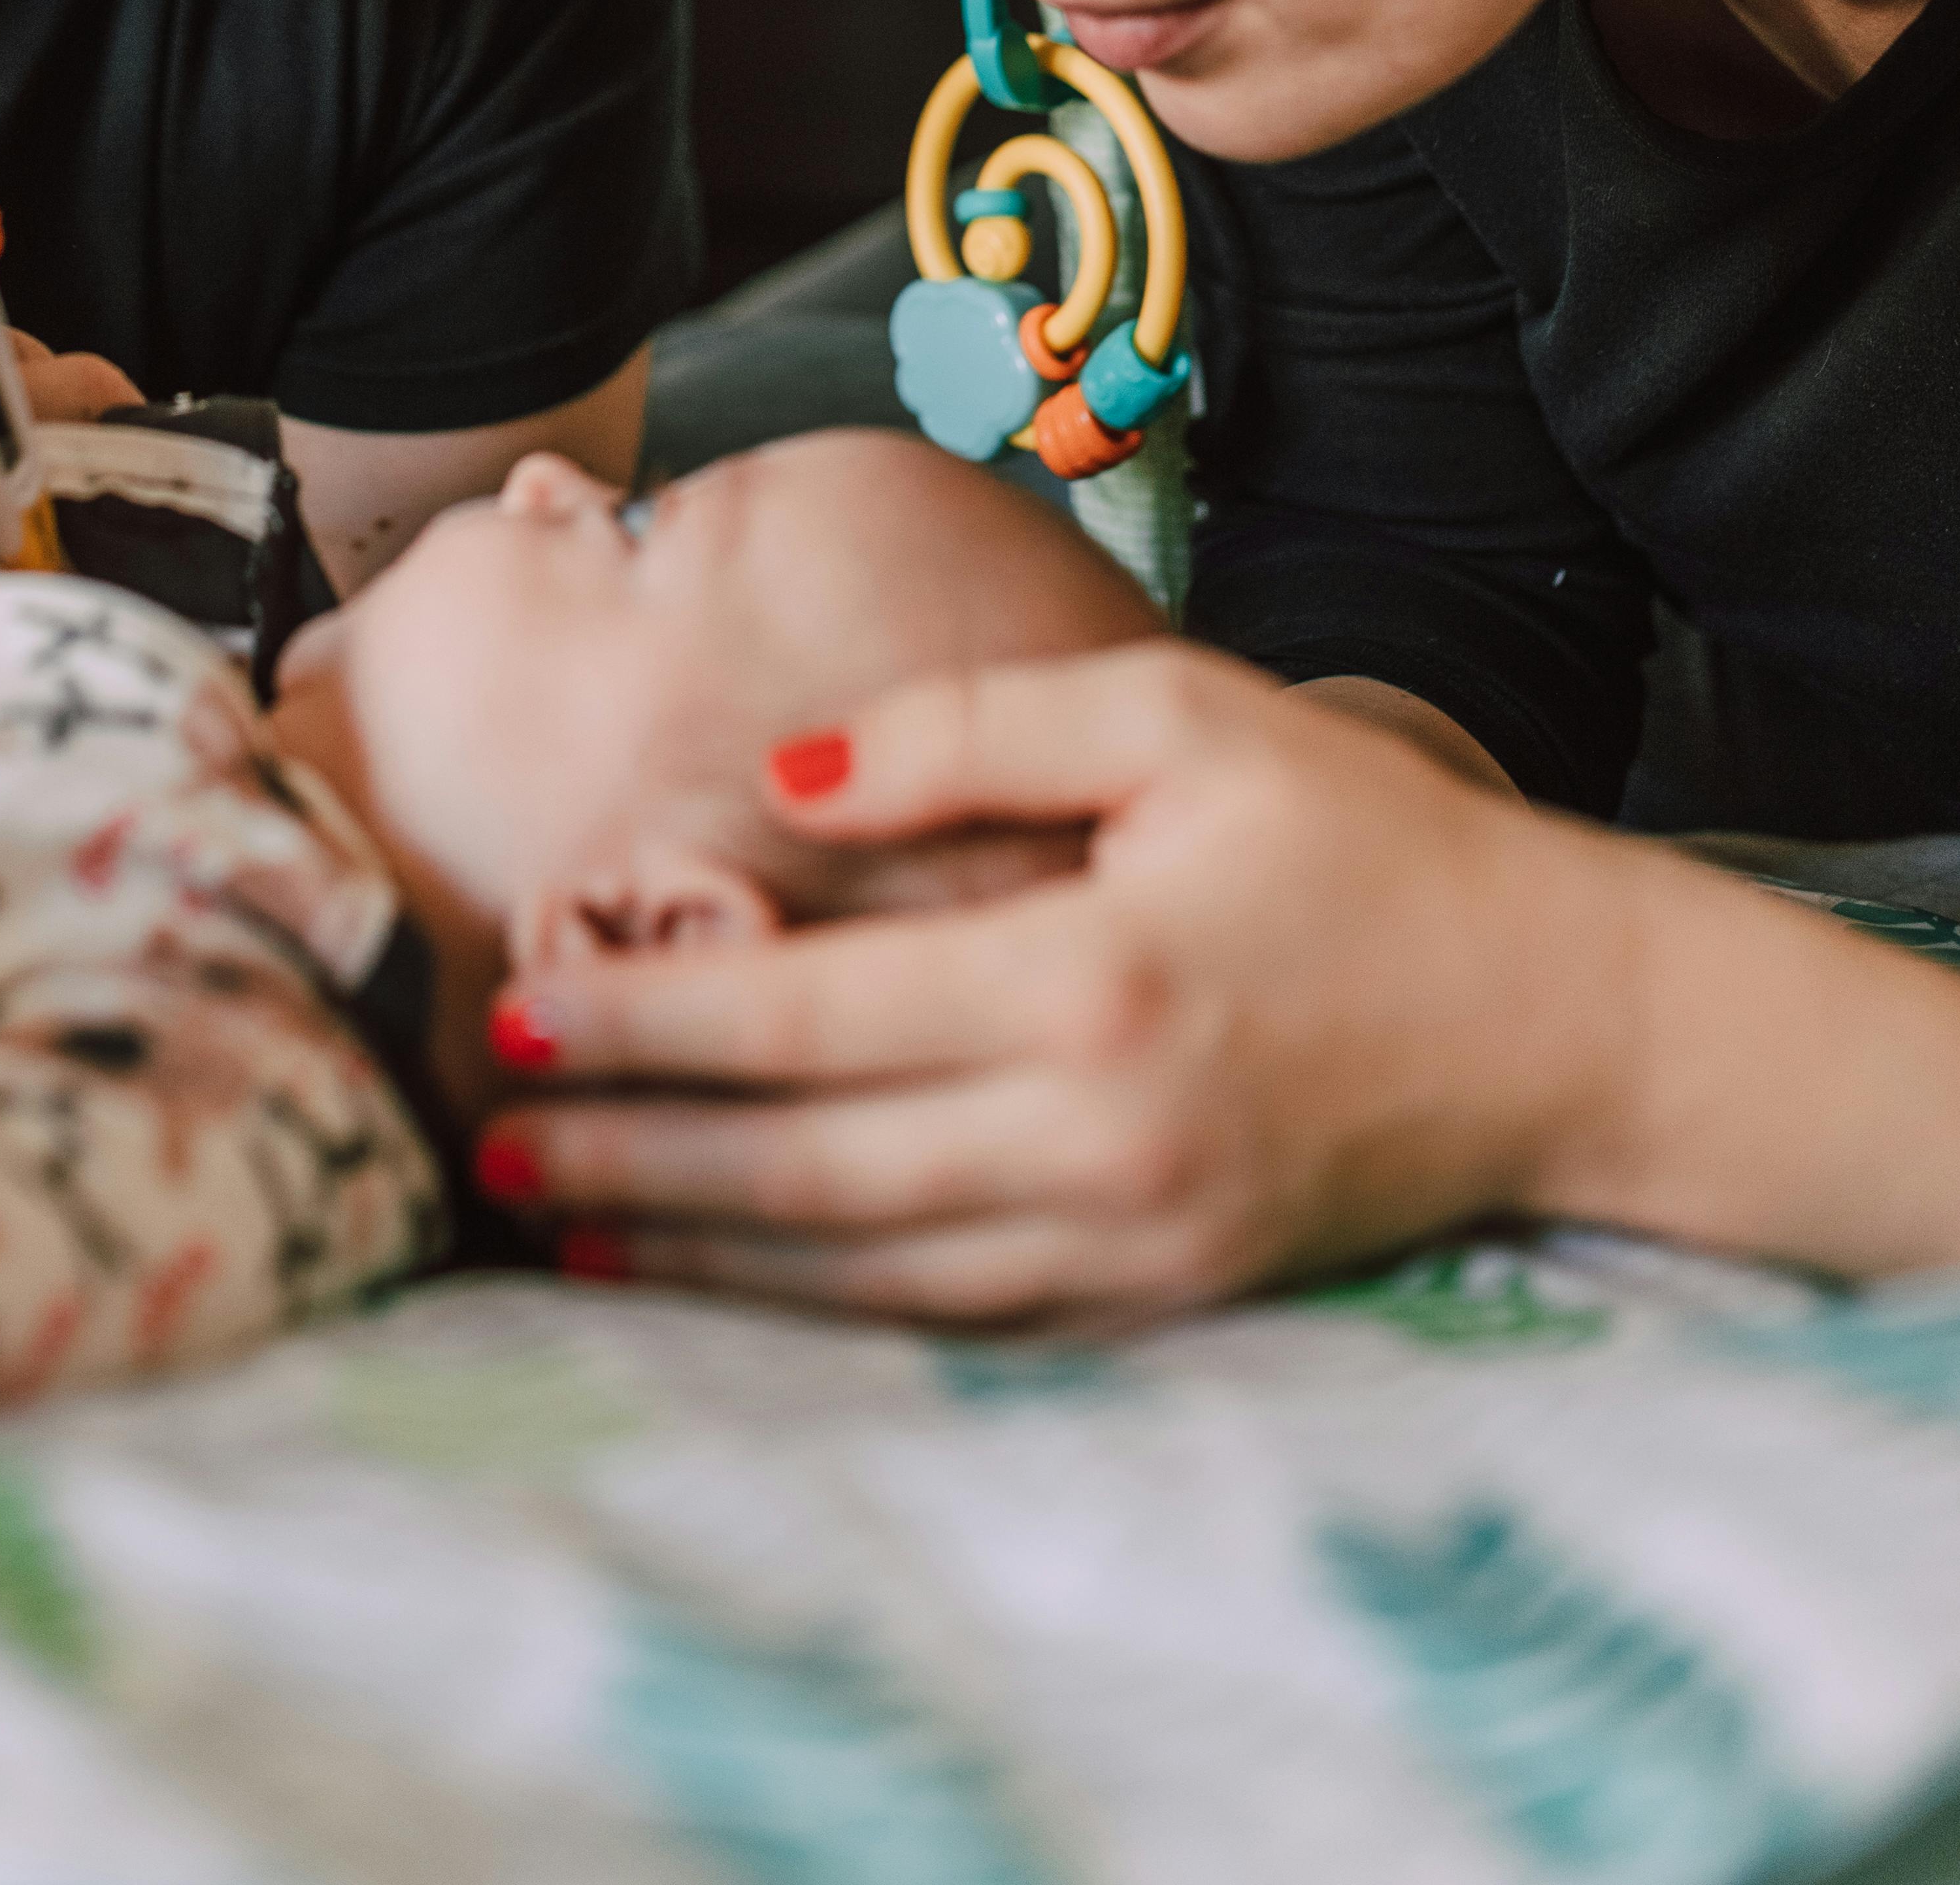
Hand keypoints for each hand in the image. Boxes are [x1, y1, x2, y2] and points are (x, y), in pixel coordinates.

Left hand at [478, 641, 1626, 1325]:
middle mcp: (1100, 1127)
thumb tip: (783, 781)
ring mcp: (1134, 1234)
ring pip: (866, 1266)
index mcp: (1090, 973)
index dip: (658, 1019)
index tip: (527, 1007)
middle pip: (810, 1160)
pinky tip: (732, 1287)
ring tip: (560, 1227)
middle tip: (484, 1138)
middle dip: (634, 1156)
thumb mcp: (1170, 717)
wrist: (1552, 1012)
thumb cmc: (1353, 834)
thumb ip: (967, 731)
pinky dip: (826, 1310)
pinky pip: (957, 1319)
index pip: (814, 1012)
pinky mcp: (1163, 1293)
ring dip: (701, 1256)